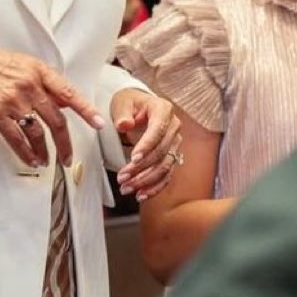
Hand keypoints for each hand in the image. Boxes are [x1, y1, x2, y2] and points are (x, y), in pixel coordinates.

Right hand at [0, 38, 104, 166]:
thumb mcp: (21, 62)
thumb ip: (43, 80)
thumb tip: (62, 99)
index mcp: (37, 70)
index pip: (68, 92)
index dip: (85, 110)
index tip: (98, 123)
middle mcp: (28, 86)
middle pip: (55, 120)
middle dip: (65, 143)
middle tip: (68, 157)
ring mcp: (12, 101)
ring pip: (37, 132)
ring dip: (45, 150)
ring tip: (47, 160)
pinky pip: (16, 139)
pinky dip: (26, 152)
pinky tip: (30, 159)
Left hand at [111, 88, 181, 202]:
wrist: (137, 106)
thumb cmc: (129, 103)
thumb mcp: (122, 103)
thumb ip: (122, 114)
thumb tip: (124, 125)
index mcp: (163, 109)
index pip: (158, 130)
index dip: (147, 146)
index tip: (133, 158)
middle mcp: (173, 126)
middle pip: (162, 152)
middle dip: (142, 168)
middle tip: (122, 177)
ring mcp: (175, 143)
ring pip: (165, 167)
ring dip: (146, 181)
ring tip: (127, 188)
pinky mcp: (172, 156)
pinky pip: (167, 175)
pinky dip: (154, 187)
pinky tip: (141, 194)